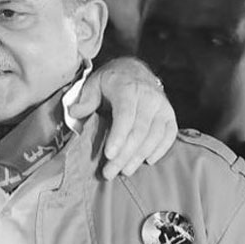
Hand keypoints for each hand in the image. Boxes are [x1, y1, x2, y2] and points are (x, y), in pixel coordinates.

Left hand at [69, 57, 176, 179]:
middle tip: (110, 172)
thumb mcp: (93, 83)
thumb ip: (86, 99)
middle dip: (124, 155)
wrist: (133, 70)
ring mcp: (162, 106)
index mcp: (127, 88)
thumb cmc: (111, 82)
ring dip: (139, 157)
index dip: (118, 136)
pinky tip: (147, 161)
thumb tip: (75, 112)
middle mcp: (148, 97)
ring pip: (154, 136)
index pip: (125, 115)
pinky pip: (169, 135)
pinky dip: (160, 150)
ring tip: (124, 171)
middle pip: (139, 131)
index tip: (109, 155)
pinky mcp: (169, 115)